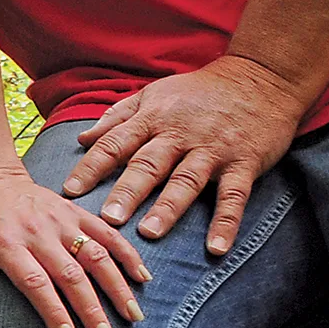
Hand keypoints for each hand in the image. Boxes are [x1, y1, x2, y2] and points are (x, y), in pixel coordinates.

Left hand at [0, 166, 148, 327]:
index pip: (34, 282)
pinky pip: (106, 232)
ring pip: (95, 254)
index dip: (53, 310)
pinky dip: (127, 253)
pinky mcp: (75, 210)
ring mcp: (60, 219)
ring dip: (117, 285)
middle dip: (91, 308)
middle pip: (70, 273)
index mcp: (6, 243)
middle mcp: (36, 231)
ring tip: (133, 315)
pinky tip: (143, 277)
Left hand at [63, 55, 302, 253]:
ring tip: (149, 233)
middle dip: (125, 192)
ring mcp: (212, 150)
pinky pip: (234, 196)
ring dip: (168, 209)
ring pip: (186, 181)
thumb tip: (82, 139)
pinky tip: (216, 248)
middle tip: (106, 219)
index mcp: (152, 118)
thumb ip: (117, 117)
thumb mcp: (153, 93)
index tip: (68, 191)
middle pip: (147, 165)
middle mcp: (179, 135)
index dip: (90, 167)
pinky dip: (226, 223)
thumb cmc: (199, 91)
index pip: (114, 144)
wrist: (260, 79)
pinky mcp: (244, 163)